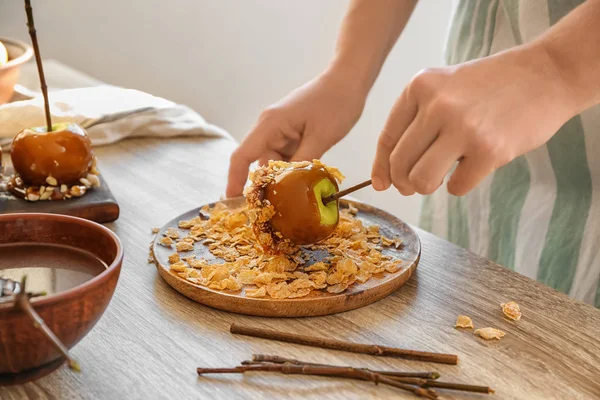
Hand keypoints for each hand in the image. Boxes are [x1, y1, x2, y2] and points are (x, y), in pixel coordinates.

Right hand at [226, 68, 366, 196]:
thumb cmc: (335, 103)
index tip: (234, 202)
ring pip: (275, 162)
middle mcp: (269, 127)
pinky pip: (287, 156)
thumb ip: (301, 164)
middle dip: (267, 184)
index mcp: (270, 124)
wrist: (349, 80)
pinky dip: (294, 169)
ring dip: (285, 177)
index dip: (235, 180)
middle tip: (279, 208)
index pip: (242, 156)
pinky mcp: (291, 132)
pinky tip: (307, 179)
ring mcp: (280, 129)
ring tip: (299, 194)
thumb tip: (287, 188)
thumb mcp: (321, 138)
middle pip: (259, 162)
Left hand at [371, 44, 574, 195]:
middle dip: (404, 182)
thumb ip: (414, 123)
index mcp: (420, 87)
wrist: (546, 74)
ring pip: (421, 180)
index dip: (381, 167)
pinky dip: (460, 185)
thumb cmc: (489, 87)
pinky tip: (472, 168)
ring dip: (428, 186)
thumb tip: (385, 178)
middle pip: (400, 163)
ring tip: (442, 175)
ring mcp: (463, 128)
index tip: (382, 184)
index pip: (387, 138)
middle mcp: (437, 105)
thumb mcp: (443, 87)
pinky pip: (456, 187)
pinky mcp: (489, 150)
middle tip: (415, 184)